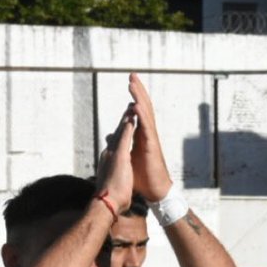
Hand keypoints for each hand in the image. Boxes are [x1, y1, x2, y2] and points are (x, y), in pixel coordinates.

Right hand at [95, 104, 135, 214]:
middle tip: (129, 109)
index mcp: (109, 161)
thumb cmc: (111, 198)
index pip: (116, 144)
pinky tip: (131, 117)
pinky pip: (124, 137)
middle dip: (123, 122)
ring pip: (120, 133)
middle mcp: (108, 155)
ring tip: (131, 107)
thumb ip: (112, 177)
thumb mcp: (112, 183)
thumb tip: (110, 179)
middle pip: (117, 135)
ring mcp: (113, 154)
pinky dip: (128, 126)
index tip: (127, 124)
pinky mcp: (119, 156)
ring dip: (126, 119)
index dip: (122, 133)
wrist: (107, 204)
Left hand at [128, 73, 172, 201]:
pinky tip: (137, 106)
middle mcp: (147, 134)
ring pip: (146, 114)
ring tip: (133, 84)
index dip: (133, 97)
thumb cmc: (142, 175)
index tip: (129, 82)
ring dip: (139, 98)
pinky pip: (146, 128)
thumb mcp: (127, 156)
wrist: (154, 191)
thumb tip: (112, 135)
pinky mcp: (151, 147)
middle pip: (143, 108)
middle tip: (132, 75)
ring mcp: (150, 139)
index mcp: (140, 135)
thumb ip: (122, 143)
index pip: (136, 112)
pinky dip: (142, 116)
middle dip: (137, 91)